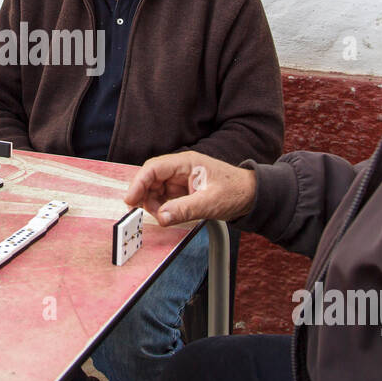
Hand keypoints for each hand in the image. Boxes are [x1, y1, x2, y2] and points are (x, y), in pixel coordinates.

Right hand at [124, 151, 256, 226]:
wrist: (251, 195)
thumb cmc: (235, 192)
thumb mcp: (210, 202)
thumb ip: (185, 209)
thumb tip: (161, 217)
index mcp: (186, 162)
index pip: (154, 168)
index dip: (139, 183)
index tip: (130, 199)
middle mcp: (180, 169)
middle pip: (150, 178)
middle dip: (143, 195)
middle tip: (141, 212)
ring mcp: (180, 180)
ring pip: (155, 189)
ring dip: (151, 203)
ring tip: (158, 216)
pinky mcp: (182, 191)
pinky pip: (164, 197)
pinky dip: (160, 207)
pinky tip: (164, 215)